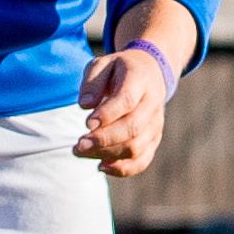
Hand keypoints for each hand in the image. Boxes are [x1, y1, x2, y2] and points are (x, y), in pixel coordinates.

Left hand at [75, 43, 172, 176]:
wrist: (149, 73)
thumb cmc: (118, 70)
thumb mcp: (102, 64)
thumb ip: (93, 82)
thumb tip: (85, 105)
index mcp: (140, 79)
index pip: (127, 100)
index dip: (107, 115)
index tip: (86, 124)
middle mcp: (152, 103)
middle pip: (133, 128)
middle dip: (103, 140)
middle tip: (78, 145)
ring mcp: (155, 123)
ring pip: (136, 147)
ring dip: (107, 155)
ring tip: (80, 151)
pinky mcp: (154, 139)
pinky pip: (142, 161)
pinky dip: (123, 169)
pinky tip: (100, 166)